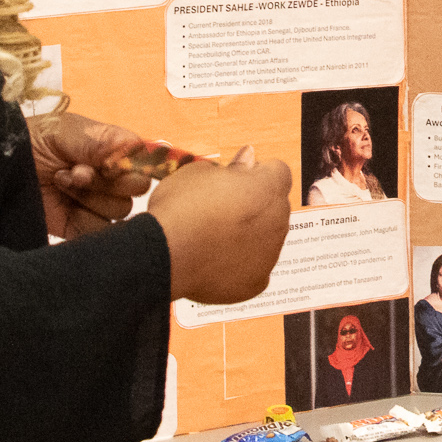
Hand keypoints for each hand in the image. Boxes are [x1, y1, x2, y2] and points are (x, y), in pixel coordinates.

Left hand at [32, 113, 151, 238]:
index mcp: (110, 150)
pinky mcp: (81, 227)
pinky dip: (84, 220)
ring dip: (88, 196)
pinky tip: (63, 206)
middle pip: (136, 188)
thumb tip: (134, 152)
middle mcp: (109, 178)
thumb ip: (103, 140)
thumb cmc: (32, 141)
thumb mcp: (66, 130)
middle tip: (76, 172)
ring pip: (120, 210)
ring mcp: (97, 204)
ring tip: (60, 183)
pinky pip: (101, 232)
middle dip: (105, 180)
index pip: (144, 160)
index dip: (129, 164)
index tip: (105, 163)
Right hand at [148, 146, 292, 302]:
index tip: (235, 181)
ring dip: (248, 235)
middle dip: (255, 205)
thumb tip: (247, 159)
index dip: (255, 173)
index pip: (277, 172)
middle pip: (274, 207)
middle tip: (220, 209)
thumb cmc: (179, 208)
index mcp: (267, 187)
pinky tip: (215, 260)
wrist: (163, 254)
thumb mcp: (199, 172)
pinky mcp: (256, 282)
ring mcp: (270, 254)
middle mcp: (278, 220)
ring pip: (266, 239)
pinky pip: (255, 269)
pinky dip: (240, 265)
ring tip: (212, 236)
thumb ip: (233, 166)